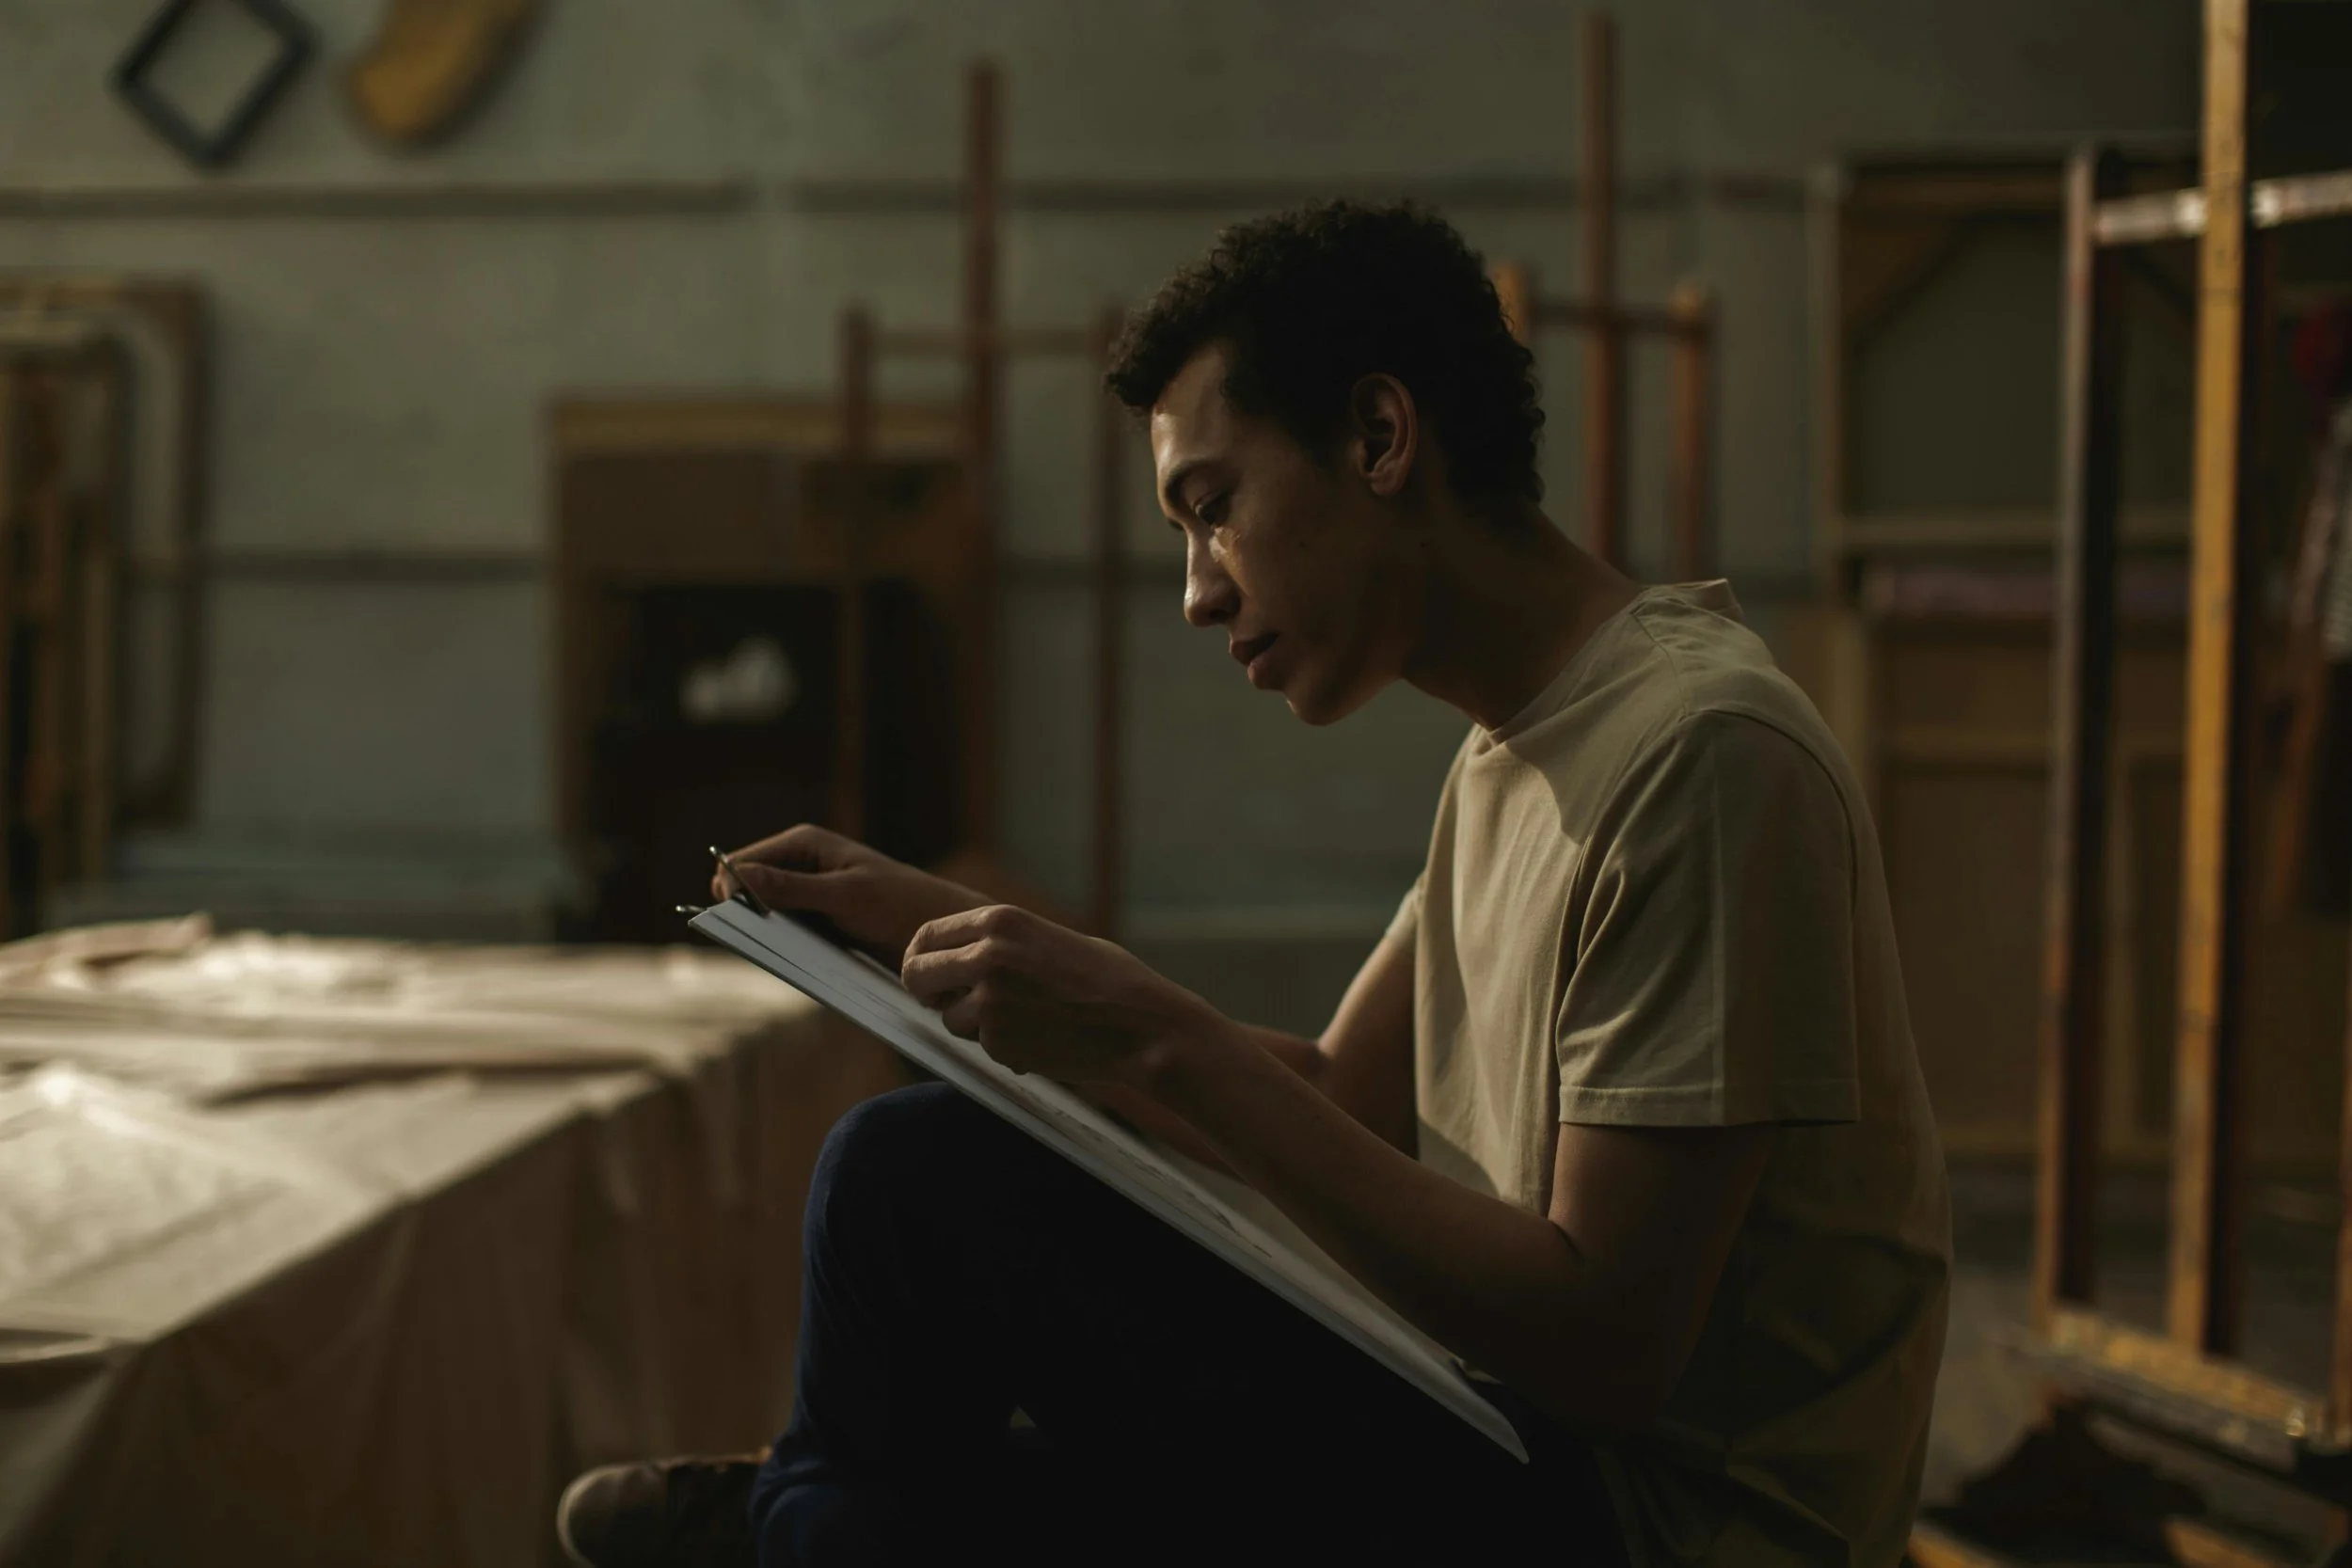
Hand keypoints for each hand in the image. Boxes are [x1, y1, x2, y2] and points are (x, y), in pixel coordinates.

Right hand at [716, 825, 985, 962]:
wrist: (937, 931)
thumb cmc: (898, 904)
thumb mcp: (844, 896)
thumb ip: (791, 888)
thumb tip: (734, 877)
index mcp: (802, 843)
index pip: (740, 862)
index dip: (733, 891)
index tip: (743, 921)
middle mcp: (799, 863)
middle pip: (746, 888)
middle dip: (748, 913)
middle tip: (769, 939)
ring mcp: (806, 892)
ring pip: (762, 912)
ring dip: (767, 931)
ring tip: (792, 947)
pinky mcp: (815, 919)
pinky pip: (783, 930)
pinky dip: (783, 943)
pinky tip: (800, 956)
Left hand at [900, 904, 1221, 1085]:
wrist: (1143, 1027)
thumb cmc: (1107, 981)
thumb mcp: (1049, 939)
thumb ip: (999, 943)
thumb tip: (955, 958)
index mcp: (1000, 921)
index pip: (927, 937)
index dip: (921, 958)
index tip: (927, 974)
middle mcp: (986, 956)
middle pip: (916, 975)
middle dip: (925, 991)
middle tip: (941, 1002)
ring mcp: (989, 1002)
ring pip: (949, 1018)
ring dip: (973, 1025)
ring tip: (1026, 1020)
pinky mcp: (998, 1042)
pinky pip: (982, 1046)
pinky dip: (1003, 1047)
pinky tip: (1044, 1038)